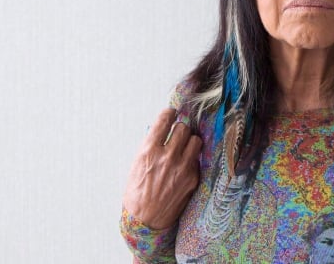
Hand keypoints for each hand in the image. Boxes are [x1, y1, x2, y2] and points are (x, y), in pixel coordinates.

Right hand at [122, 108, 201, 228]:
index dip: (169, 113)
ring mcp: (182, 167)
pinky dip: (192, 160)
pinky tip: (184, 166)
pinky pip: (197, 160)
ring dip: (190, 142)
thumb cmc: (137, 193)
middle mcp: (167, 156)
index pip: (164, 120)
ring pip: (195, 140)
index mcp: (149, 151)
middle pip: (183, 128)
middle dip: (180, 129)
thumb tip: (161, 131)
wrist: (146, 220)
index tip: (172, 113)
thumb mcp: (136, 165)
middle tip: (177, 135)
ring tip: (184, 148)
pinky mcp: (192, 178)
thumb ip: (150, 147)